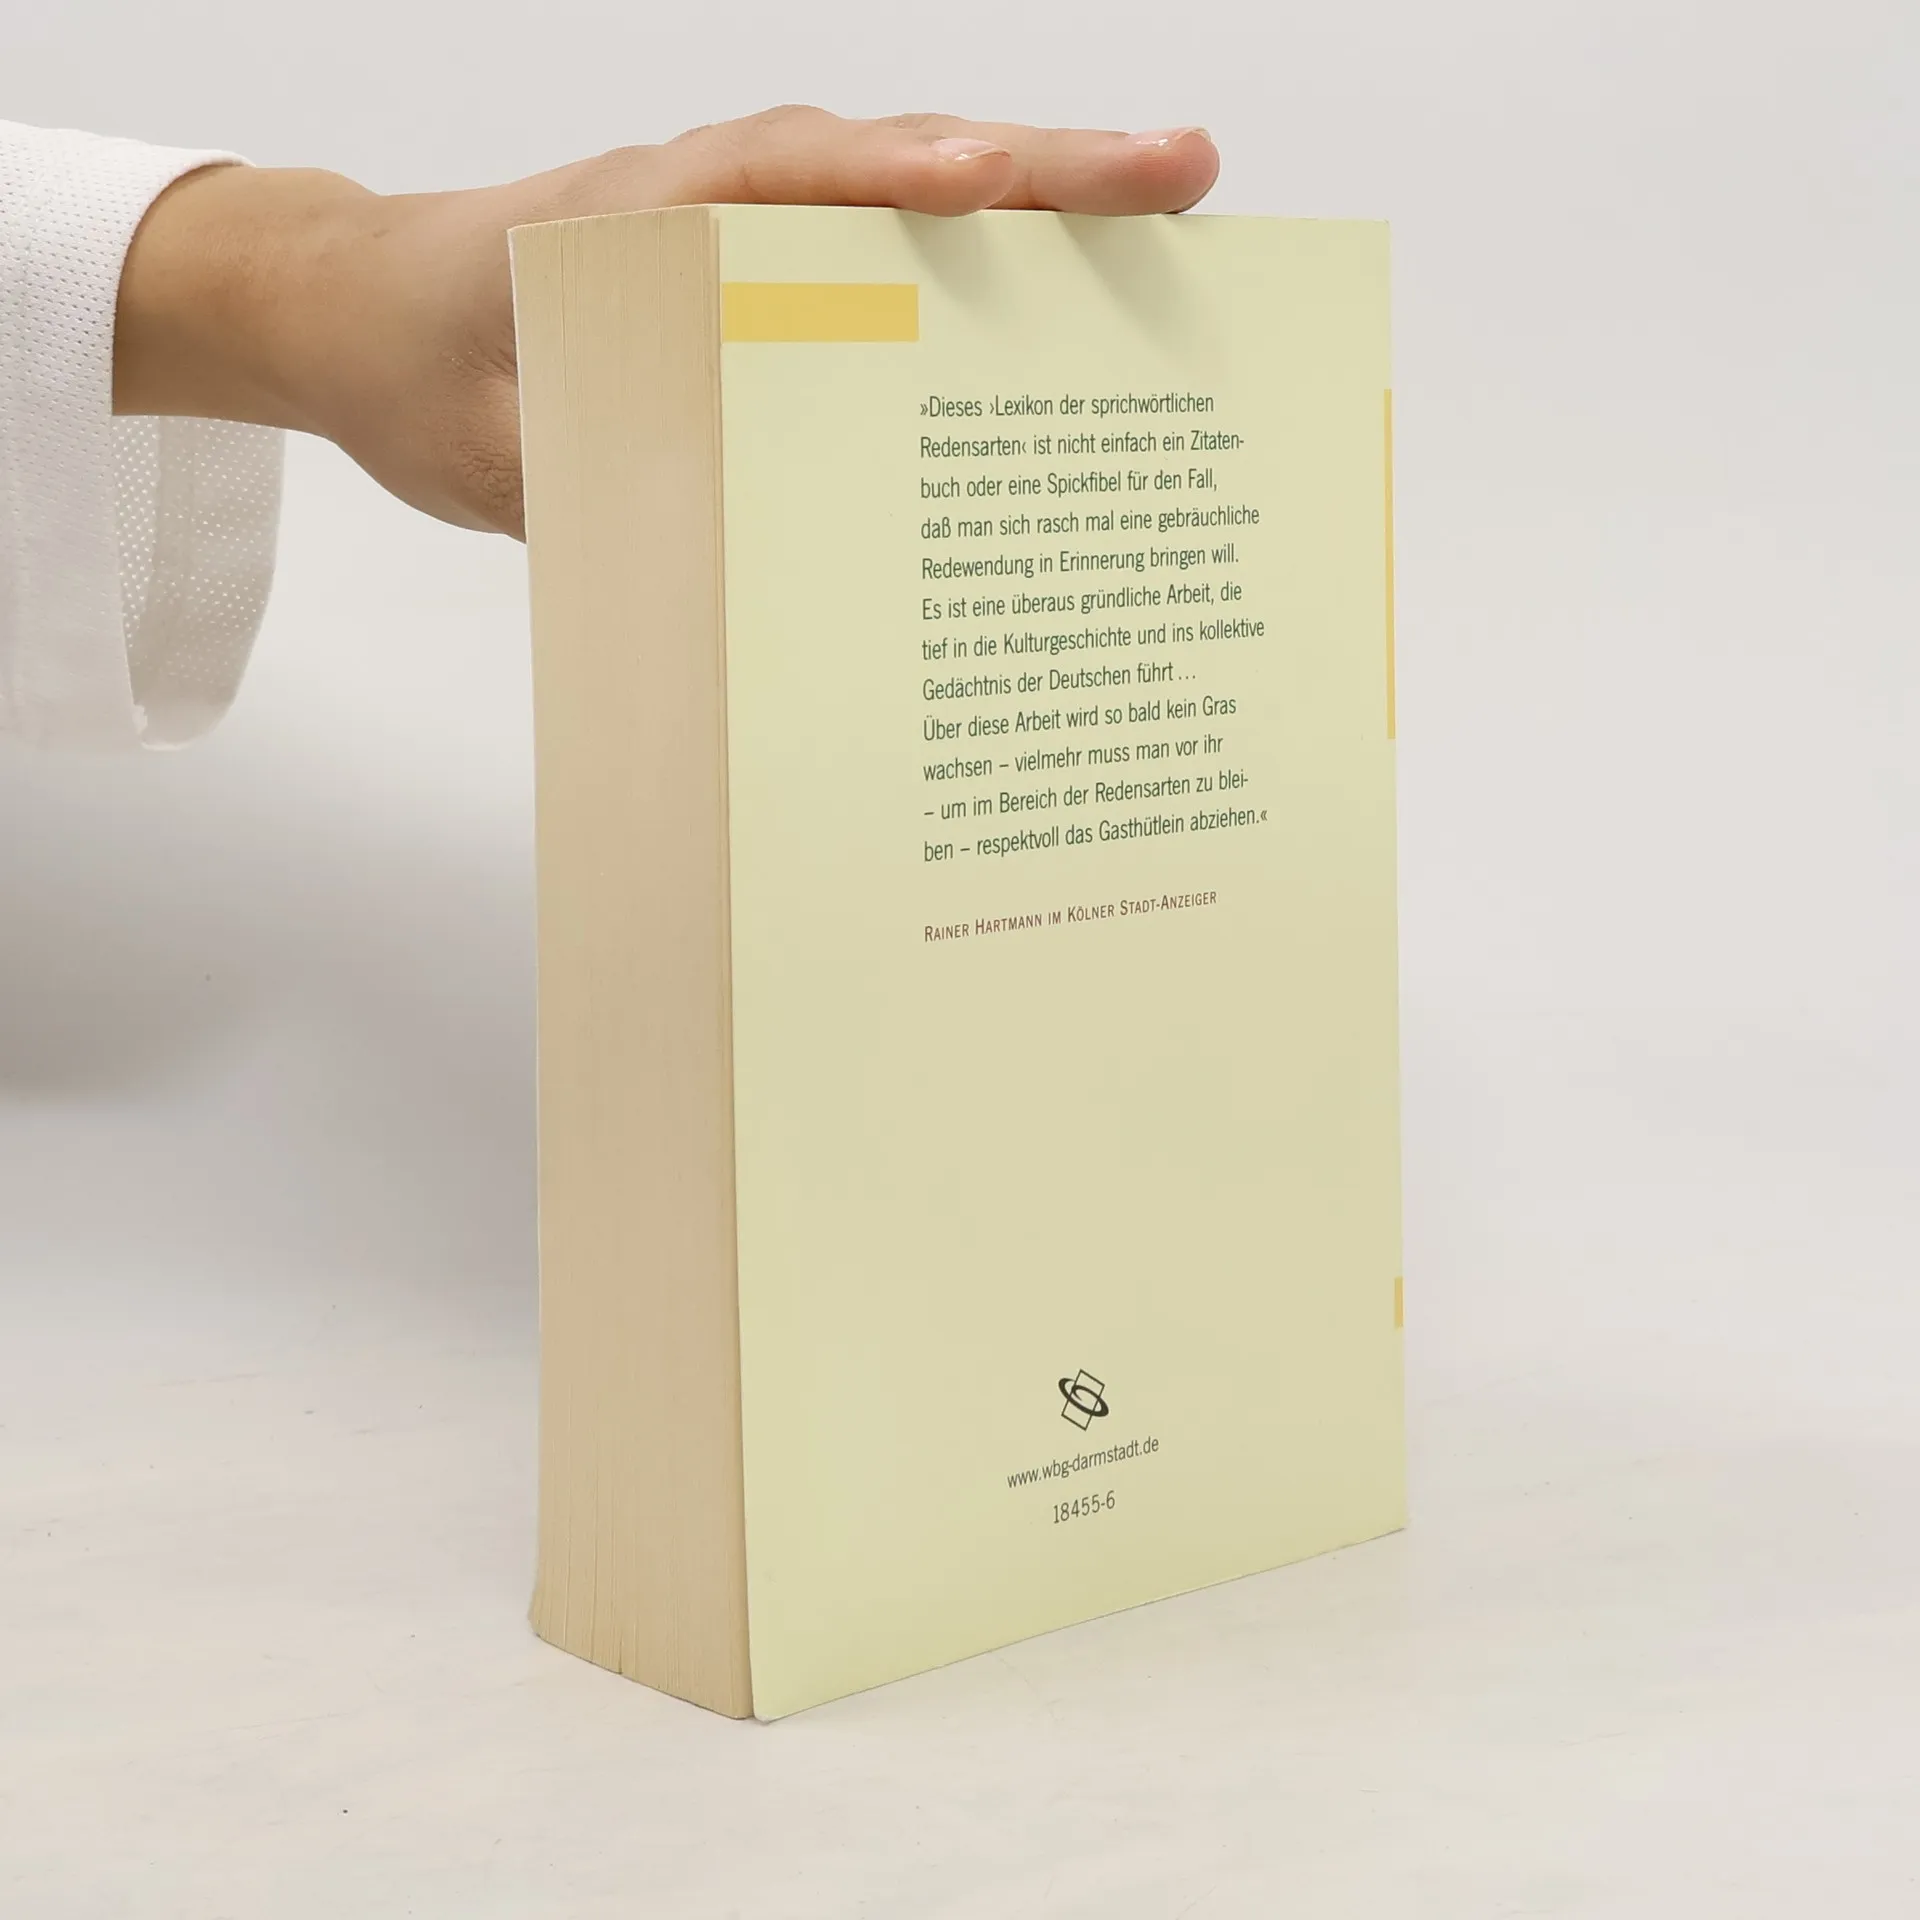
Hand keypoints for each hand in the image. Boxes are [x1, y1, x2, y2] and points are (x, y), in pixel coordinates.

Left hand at [114, 108, 1218, 537]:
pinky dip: (977, 273)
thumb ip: (596, 489)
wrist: (359, 317)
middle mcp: (718, 199)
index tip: (995, 188)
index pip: (793, 174)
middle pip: (899, 165)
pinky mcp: (763, 277)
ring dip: (1038, 215)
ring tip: (1168, 225)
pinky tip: (1059, 312)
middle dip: (1044, 173)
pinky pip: (885, 260)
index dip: (902, 178)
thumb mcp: (488, 450)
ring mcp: (752, 229)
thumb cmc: (418, 362)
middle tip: (1183, 176)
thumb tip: (732, 558)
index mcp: (645, 214)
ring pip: (913, 202)